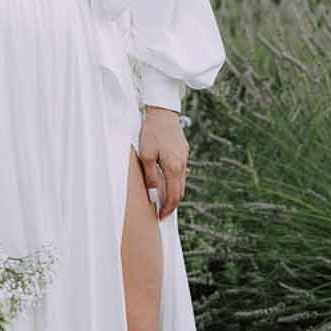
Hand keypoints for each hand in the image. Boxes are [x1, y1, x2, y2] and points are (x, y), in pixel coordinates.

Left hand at [138, 105, 187, 220]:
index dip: (167, 209)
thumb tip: (153, 195)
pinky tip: (167, 181)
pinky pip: (181, 172)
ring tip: (163, 200)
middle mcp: (182, 165)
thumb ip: (150, 177)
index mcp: (173, 168)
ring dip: (173, 193)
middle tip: (162, 212)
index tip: (161, 217)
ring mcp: (184, 158)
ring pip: (181, 182)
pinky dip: (175, 181)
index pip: (173, 196)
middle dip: (171, 204)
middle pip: (179, 191)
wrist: (163, 113)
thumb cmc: (151, 133)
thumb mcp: (146, 156)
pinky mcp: (183, 152)